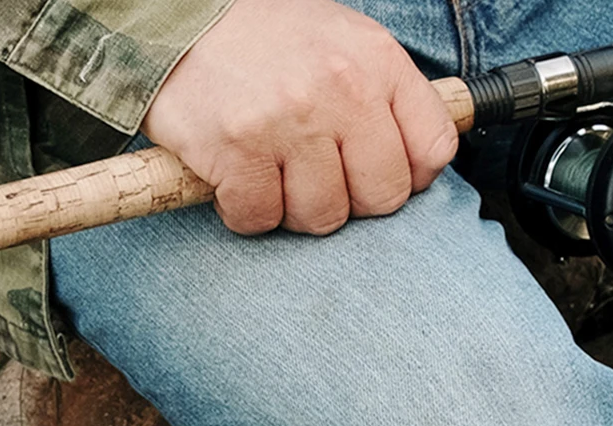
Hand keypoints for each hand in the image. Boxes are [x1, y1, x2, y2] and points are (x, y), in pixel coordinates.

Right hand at [142, 0, 458, 234]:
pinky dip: (245, 210)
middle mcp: (340, 88)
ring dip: (294, 207)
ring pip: (322, 217)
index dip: (407, 176)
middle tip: (315, 173)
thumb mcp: (346, 45)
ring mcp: (289, 120)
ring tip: (273, 169)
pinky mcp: (237, 149)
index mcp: (377, 61)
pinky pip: (259, 218)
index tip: (372, 169)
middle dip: (350, 199)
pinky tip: (236, 175)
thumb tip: (421, 169)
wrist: (179, 14)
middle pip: (381, 198)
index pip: (433, 151)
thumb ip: (388, 100)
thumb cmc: (270, 41)